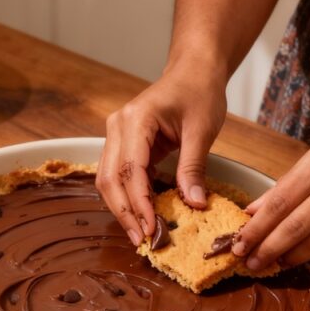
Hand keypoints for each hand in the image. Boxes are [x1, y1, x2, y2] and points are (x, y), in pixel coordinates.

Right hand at [97, 64, 227, 245]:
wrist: (193, 70)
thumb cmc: (199, 92)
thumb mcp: (202, 130)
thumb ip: (193, 167)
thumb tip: (194, 204)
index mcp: (136, 119)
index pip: (131, 170)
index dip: (140, 203)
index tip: (151, 228)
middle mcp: (117, 126)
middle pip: (110, 178)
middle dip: (125, 212)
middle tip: (141, 240)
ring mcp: (116, 134)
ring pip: (107, 179)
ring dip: (121, 208)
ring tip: (139, 233)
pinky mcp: (122, 143)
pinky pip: (117, 174)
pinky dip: (126, 196)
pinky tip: (140, 214)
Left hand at [231, 116, 309, 267]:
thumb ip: (287, 184)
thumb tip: (254, 211)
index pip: (280, 202)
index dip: (256, 228)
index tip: (239, 243)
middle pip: (296, 227)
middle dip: (268, 249)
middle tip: (250, 263)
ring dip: (293, 257)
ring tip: (275, 263)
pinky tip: (305, 257)